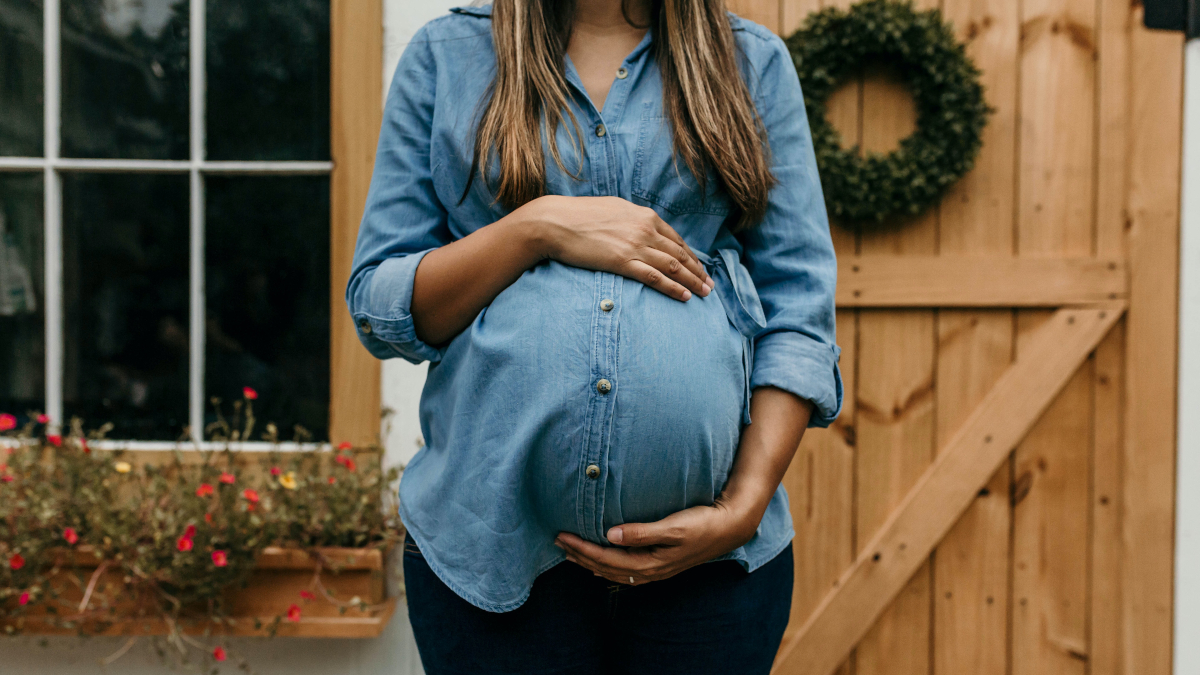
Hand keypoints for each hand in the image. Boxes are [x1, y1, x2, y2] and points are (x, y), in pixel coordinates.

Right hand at [522, 195, 713, 301]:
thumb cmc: (579, 215)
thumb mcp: (614, 209)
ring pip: (672, 266)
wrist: (555, 222)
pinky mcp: (622, 261)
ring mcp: (635, 245)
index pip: (676, 239)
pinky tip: (684, 296)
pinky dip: (672, 287)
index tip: (700, 268)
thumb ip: (632, 219)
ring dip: (692, 281)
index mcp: (645, 216)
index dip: (691, 256)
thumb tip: (641, 226)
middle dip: (698, 271)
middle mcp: (645, 229)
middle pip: (680, 254)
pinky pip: (654, 277)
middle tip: (710, 285)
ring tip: (704, 293)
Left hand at [553, 498, 757, 585]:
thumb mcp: (673, 526)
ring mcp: (655, 569)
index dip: (582, 549)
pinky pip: (625, 569)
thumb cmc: (702, 524)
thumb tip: (610, 535)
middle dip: (580, 556)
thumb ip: (642, 532)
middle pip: (606, 567)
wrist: (729, 528)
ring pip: (614, 570)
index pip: (606, 559)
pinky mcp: (660, 562)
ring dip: (590, 561)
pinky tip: (601, 559)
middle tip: (558, 542)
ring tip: (571, 552)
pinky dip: (607, 564)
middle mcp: (650, 571)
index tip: (562, 536)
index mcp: (650, 563)